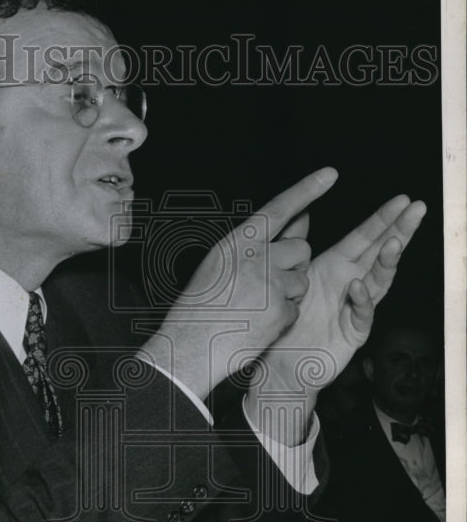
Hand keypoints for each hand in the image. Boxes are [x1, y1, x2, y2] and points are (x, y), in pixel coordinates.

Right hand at [141, 167, 336, 399]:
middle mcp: (256, 258)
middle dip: (294, 264)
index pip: (279, 209)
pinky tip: (258, 324)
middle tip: (269, 283)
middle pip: (301, 249)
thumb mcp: (218, 265)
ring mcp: (271, 284)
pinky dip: (282, 318)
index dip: (306, 190)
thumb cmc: (200, 306)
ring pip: (301, 280)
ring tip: (256, 307)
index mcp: (237, 243)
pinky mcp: (281, 311)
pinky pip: (295, 308)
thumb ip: (251, 246)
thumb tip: (289, 226)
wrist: (190, 346)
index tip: (329, 175)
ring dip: (288, 293)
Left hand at [247, 187, 426, 440]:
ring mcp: (355, 309)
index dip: (383, 219)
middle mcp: (350, 284)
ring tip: (394, 242)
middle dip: (399, 231)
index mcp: (336, 267)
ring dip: (387, 262)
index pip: (365, 238)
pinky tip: (358, 285)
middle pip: (380, 254)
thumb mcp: (291, 276)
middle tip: (418, 209)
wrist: (281, 363)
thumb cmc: (286, 319)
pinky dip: (361, 300)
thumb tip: (303, 210)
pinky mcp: (352, 333)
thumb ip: (297, 243)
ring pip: (377, 281)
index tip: (404, 199)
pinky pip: (361, 315)